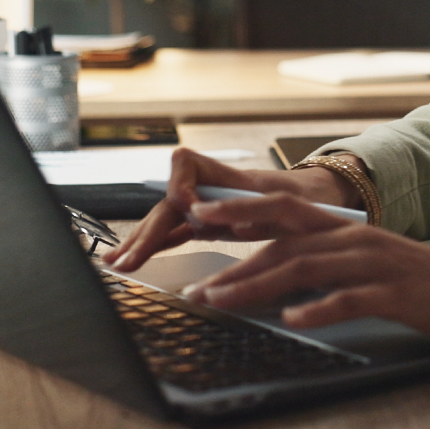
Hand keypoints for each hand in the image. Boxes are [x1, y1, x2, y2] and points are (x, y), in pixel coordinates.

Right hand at [102, 147, 357, 270]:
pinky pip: (174, 232)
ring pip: (165, 219)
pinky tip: (134, 258)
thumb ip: (250, 207)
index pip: (186, 165)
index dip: (180, 188)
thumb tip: (214, 218)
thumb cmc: (302, 196)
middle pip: (168, 202)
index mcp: (227, 174)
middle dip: (146, 231)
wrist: (315, 201)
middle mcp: (209, 186)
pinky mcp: (207, 223)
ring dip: (140, 242)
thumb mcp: (285, 200)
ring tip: (114, 263)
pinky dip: (156, 245)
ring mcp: (205, 205)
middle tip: (126, 260)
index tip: (189, 212)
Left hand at [177, 192, 429, 341]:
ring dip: (258, 286)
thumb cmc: (423, 281)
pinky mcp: (393, 292)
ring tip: (223, 302)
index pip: (283, 216)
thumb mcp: (370, 264)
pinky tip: (293, 320)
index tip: (198, 222)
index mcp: (347, 230)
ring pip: (305, 268)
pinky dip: (318, 309)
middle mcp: (355, 239)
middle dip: (235, 259)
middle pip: (284, 240)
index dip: (240, 217)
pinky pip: (349, 298)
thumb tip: (282, 281)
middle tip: (197, 283)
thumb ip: (330, 265)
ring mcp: (373, 263)